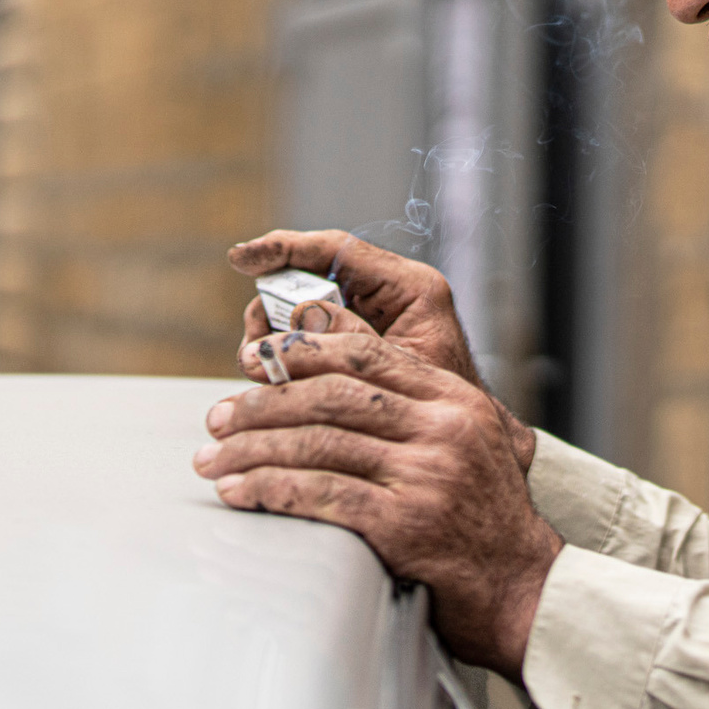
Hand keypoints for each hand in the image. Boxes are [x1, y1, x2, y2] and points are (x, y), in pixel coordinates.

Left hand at [195, 330, 564, 676]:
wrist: (525, 594)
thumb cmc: (484, 524)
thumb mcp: (468, 447)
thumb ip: (414, 412)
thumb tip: (328, 386)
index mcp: (455, 400)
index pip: (366, 357)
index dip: (300, 352)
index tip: (253, 358)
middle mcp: (444, 429)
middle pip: (332, 395)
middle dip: (262, 403)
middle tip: (219, 417)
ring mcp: (427, 475)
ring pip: (318, 443)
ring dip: (252, 449)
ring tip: (214, 458)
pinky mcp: (405, 524)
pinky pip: (320, 495)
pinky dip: (270, 490)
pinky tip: (240, 493)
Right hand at [229, 229, 534, 472]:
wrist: (464, 459)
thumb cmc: (446, 416)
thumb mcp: (396, 374)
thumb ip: (352, 343)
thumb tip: (297, 319)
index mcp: (411, 291)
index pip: (338, 252)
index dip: (284, 249)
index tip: (243, 258)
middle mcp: (387, 300)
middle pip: (309, 283)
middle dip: (271, 312)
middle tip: (254, 348)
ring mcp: (366, 326)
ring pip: (299, 317)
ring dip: (272, 344)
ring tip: (261, 374)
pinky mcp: (352, 353)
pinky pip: (304, 346)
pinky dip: (282, 362)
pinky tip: (272, 384)